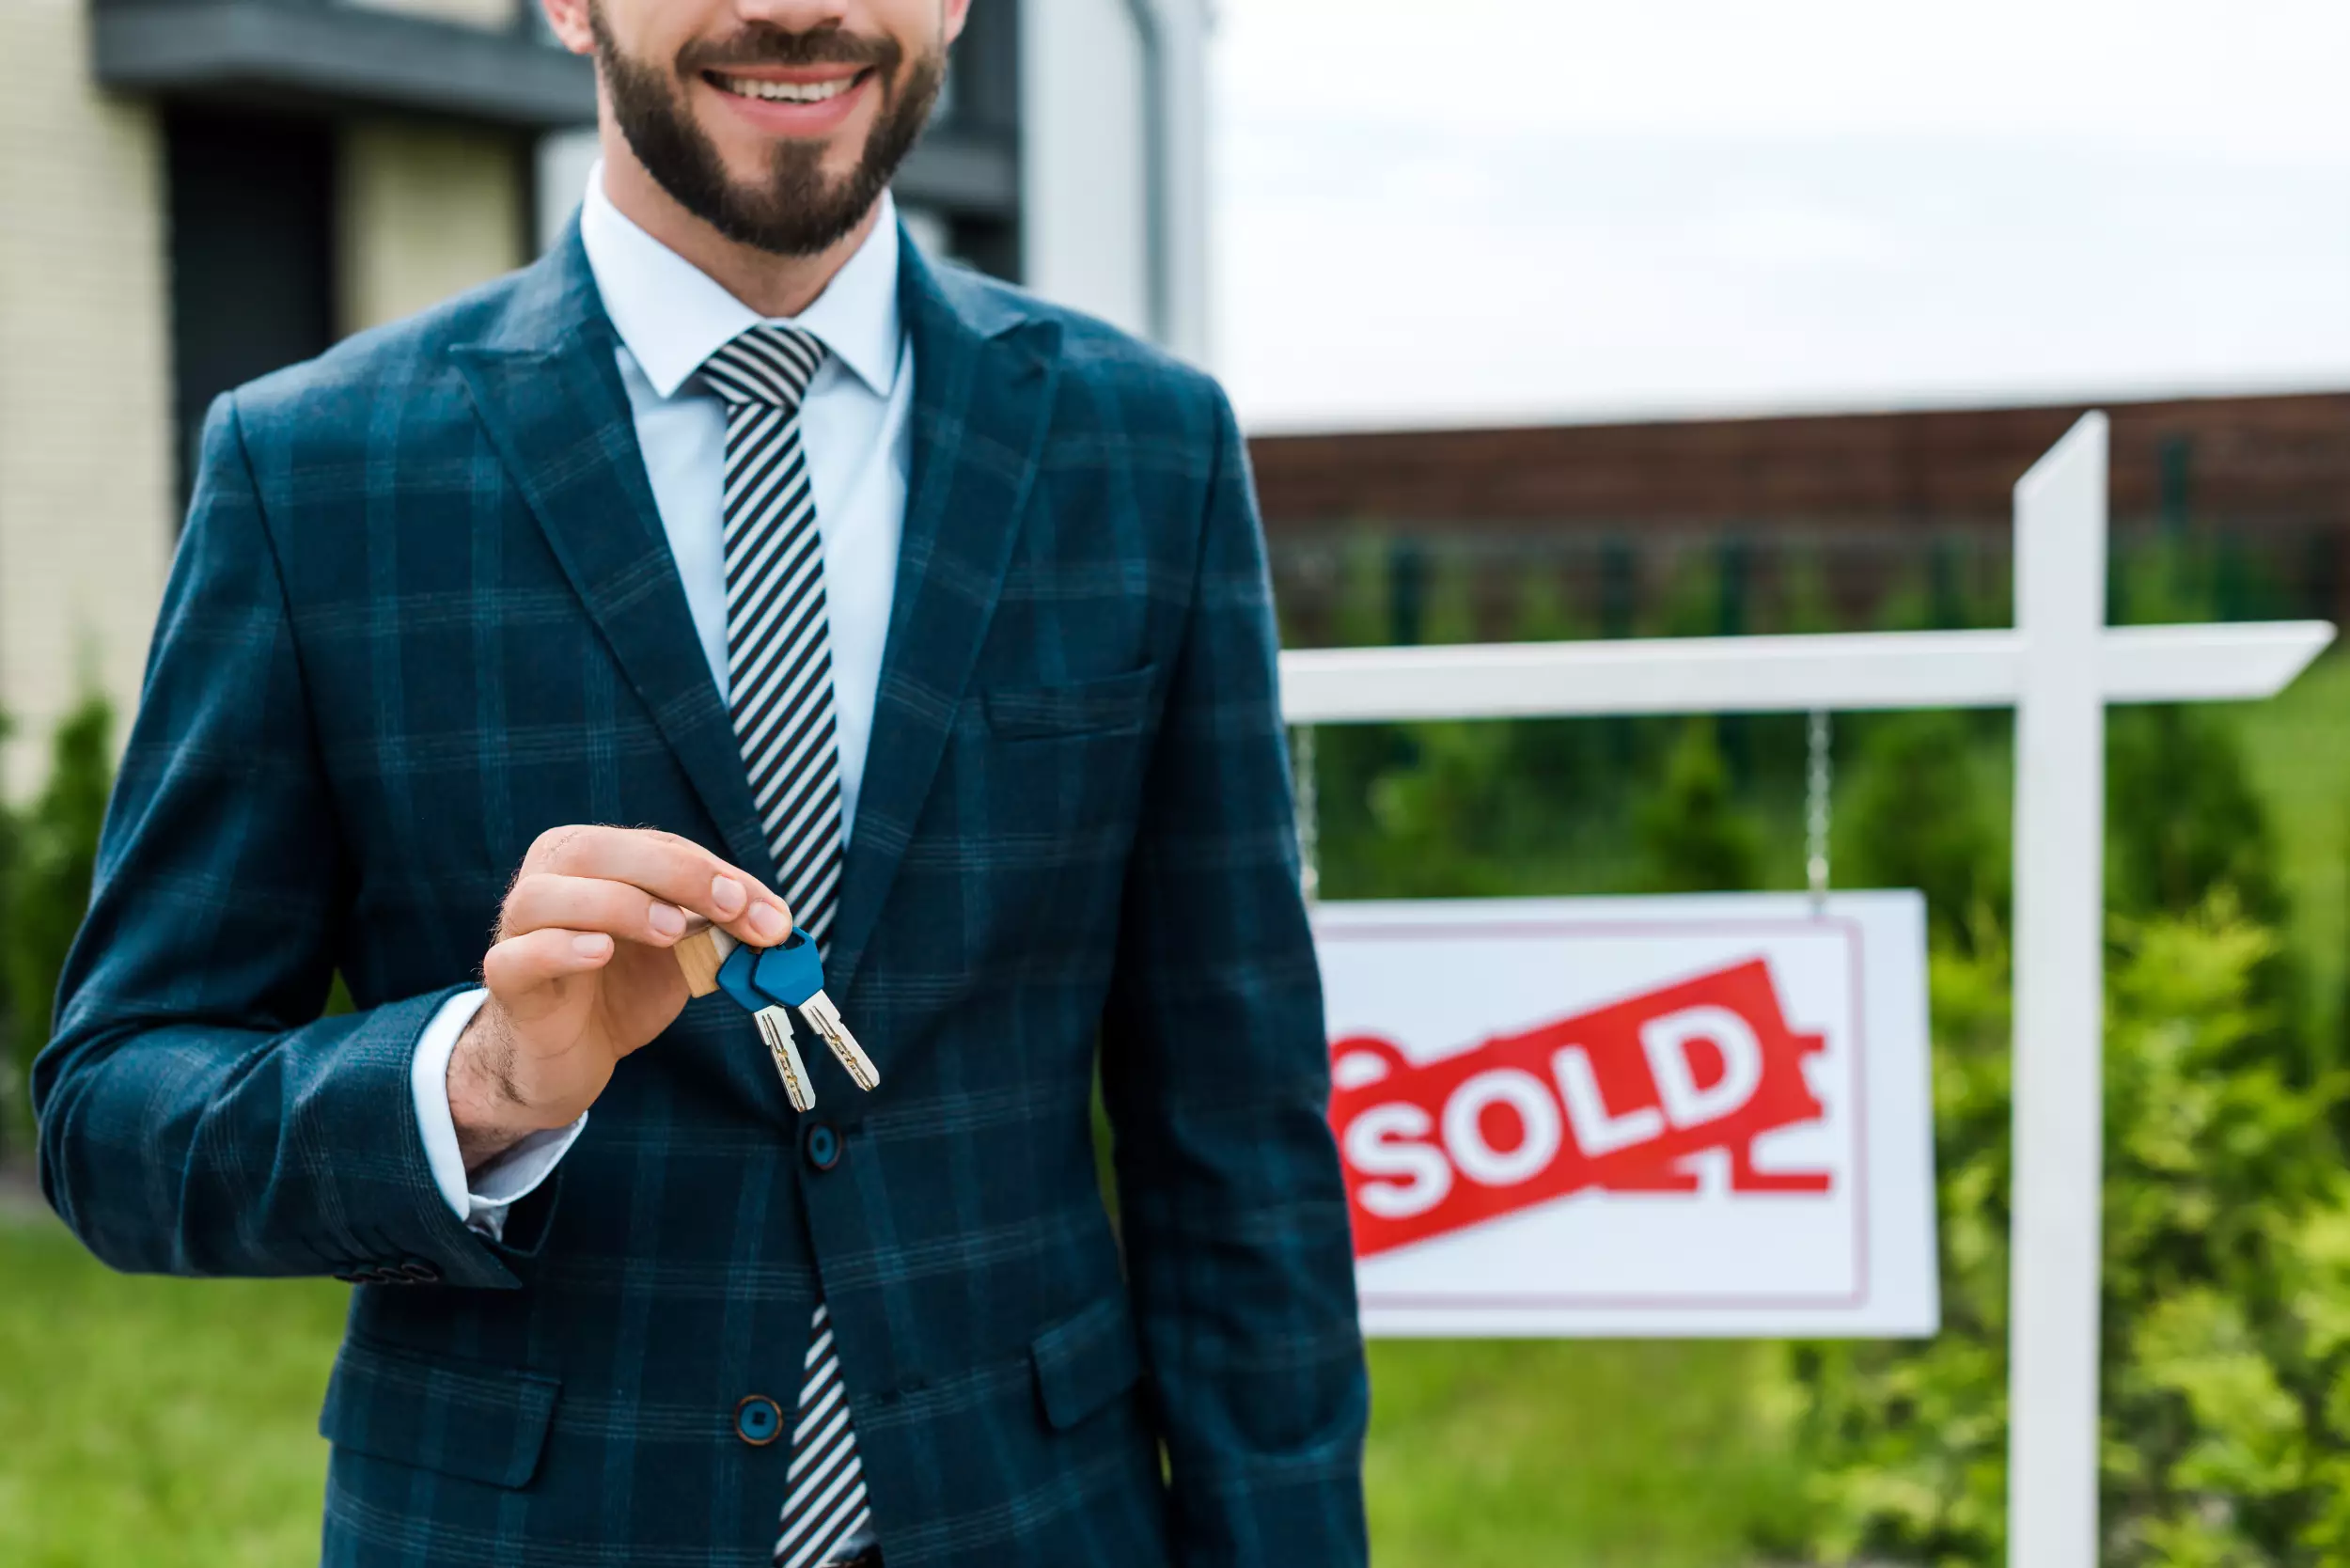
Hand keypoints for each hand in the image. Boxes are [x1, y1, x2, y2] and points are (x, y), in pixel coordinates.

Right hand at [449, 826, 789, 1170]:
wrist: (567, 1056)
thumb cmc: (621, 989)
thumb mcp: (681, 954)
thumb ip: (720, 931)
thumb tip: (778, 922)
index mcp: (594, 859)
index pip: (658, 846)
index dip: (716, 873)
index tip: (770, 914)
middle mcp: (547, 880)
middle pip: (594, 850)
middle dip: (675, 873)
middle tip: (731, 909)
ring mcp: (518, 930)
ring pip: (544, 894)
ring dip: (616, 904)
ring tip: (669, 932)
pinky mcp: (508, 983)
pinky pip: (518, 956)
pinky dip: (559, 948)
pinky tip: (599, 953)